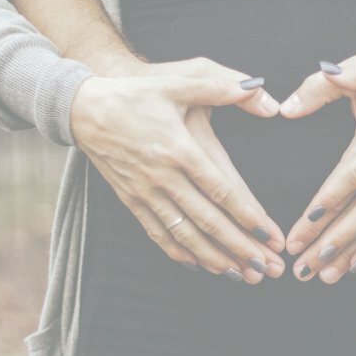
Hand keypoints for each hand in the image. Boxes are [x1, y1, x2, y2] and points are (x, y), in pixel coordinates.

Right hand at [70, 56, 284, 283]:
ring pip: (185, 235)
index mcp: (179, 149)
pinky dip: (180, 253)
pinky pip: (158, 234)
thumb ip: (223, 86)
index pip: (222, 191)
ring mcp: (146, 193)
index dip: (249, 217)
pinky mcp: (131, 201)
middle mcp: (164, 177)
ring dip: (215, 259)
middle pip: (208, 221)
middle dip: (240, 248)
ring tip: (242, 276)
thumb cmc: (136, 94)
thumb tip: (265, 96)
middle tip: (267, 269)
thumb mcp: (179, 80)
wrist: (84, 108)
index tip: (271, 237)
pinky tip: (199, 266)